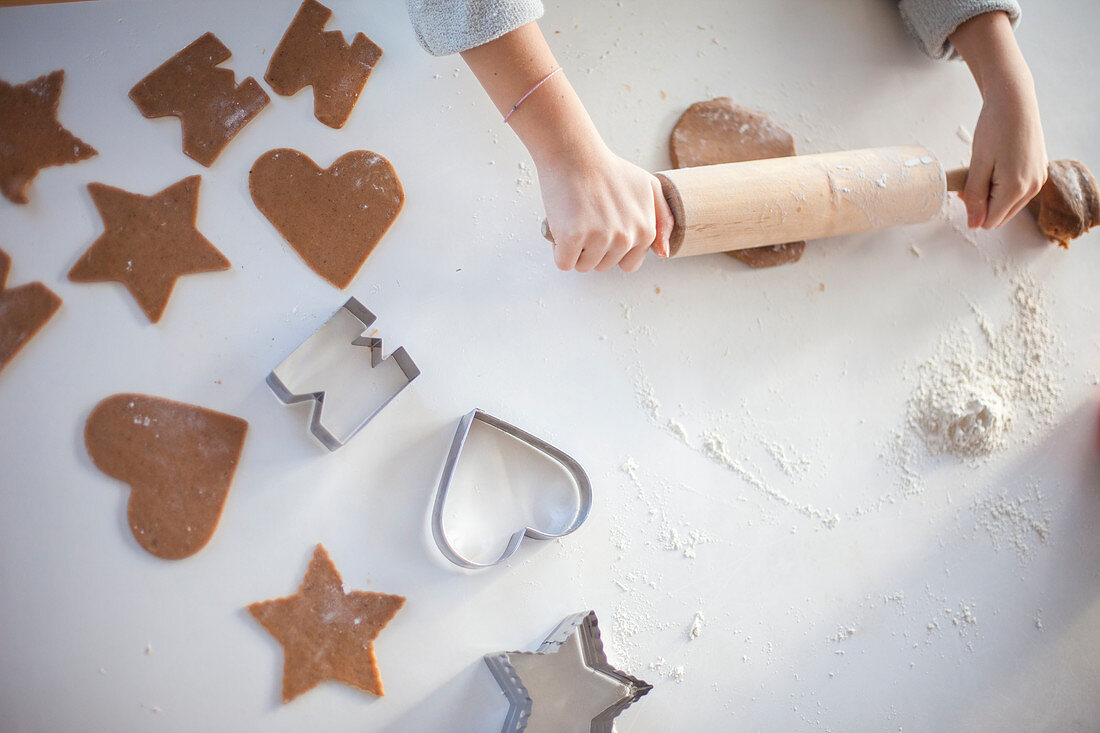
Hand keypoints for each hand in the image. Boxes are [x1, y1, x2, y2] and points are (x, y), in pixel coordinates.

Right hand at [538, 145, 672, 271]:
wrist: (575, 153)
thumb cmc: (608, 169)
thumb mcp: (649, 187)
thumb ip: (664, 220)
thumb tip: (663, 254)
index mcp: (645, 231)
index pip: (628, 264)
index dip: (612, 248)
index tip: (605, 226)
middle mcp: (625, 238)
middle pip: (604, 266)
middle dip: (593, 248)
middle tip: (588, 218)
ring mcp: (599, 238)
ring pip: (583, 266)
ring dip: (575, 250)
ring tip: (576, 220)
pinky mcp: (573, 237)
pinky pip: (564, 263)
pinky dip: (559, 250)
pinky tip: (563, 227)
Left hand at [963, 76, 1046, 228]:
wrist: (1014, 102)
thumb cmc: (995, 128)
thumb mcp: (978, 165)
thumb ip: (975, 197)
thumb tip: (974, 224)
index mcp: (1016, 188)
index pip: (990, 221)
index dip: (973, 209)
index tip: (966, 187)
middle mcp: (1033, 187)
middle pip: (1001, 216)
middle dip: (984, 204)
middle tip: (974, 178)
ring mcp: (1039, 179)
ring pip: (1010, 205)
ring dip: (994, 195)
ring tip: (987, 169)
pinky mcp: (1040, 171)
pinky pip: (1019, 191)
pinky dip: (1005, 185)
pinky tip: (999, 165)